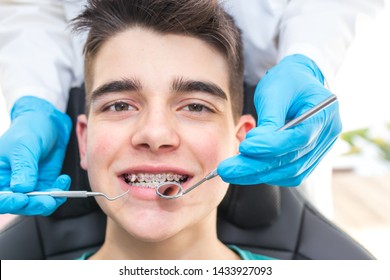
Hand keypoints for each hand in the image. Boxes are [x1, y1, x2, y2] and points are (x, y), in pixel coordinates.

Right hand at [0, 96, 71, 214]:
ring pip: (35, 205)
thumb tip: (21, 188)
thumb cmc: (29, 129)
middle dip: (33, 204)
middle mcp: (10, 183)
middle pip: (17, 205)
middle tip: (47, 199)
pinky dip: (59, 193)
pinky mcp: (44, 184)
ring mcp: (28, 185)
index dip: (7, 202)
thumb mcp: (24, 146)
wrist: (49, 122)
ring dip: (49, 201)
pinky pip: (51, 197)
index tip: (21, 198)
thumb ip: (23, 167)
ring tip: (59, 188)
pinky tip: (63, 179)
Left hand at [218, 54, 341, 185]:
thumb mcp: (274, 92)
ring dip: (259, 174)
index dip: (271, 146)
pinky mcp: (309, 157)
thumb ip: (268, 120)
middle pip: (292, 160)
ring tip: (232, 171)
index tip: (245, 147)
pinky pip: (289, 173)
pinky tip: (247, 171)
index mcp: (324, 113)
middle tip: (227, 169)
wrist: (298, 80)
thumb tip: (252, 147)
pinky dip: (268, 174)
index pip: (299, 138)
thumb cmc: (287, 81)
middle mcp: (327, 135)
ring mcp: (320, 149)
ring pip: (290, 172)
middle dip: (256, 167)